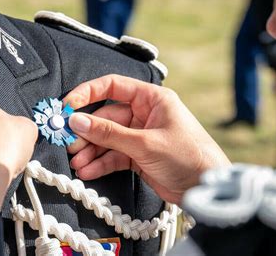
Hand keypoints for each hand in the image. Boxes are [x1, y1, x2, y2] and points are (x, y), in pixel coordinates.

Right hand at [64, 75, 229, 203]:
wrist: (207, 189)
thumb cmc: (188, 156)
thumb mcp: (145, 143)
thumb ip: (109, 133)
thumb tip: (76, 121)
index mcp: (151, 99)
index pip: (112, 86)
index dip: (87, 94)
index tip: (68, 107)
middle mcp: (144, 114)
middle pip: (106, 117)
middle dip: (87, 132)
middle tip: (70, 143)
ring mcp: (140, 136)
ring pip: (107, 139)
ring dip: (91, 150)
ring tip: (77, 162)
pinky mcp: (138, 156)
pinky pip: (113, 155)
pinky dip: (100, 163)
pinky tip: (88, 171)